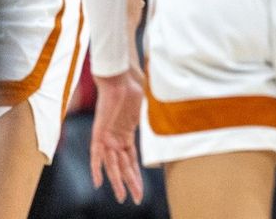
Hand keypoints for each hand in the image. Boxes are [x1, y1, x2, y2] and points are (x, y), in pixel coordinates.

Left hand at [90, 67, 144, 203]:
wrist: (119, 76)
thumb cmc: (132, 84)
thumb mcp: (147, 102)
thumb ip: (155, 110)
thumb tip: (178, 104)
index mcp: (126, 133)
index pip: (131, 160)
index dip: (135, 175)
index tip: (140, 189)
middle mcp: (116, 138)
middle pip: (124, 167)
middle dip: (131, 184)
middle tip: (136, 199)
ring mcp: (107, 136)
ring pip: (112, 165)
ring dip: (118, 182)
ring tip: (123, 197)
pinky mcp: (99, 132)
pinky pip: (96, 154)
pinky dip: (97, 168)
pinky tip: (99, 183)